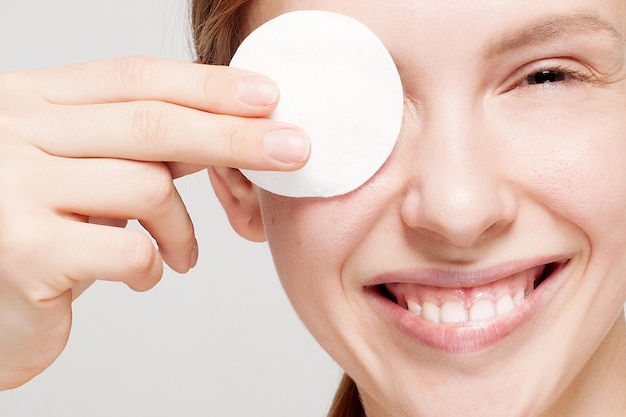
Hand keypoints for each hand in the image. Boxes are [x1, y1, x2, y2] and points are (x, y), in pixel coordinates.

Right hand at [0, 56, 308, 388]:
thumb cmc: (37, 233)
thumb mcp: (80, 169)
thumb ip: (135, 145)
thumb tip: (224, 126)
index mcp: (32, 102)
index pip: (133, 78)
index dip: (206, 85)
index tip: (267, 95)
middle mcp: (14, 132)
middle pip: (150, 123)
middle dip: (234, 137)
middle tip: (294, 149)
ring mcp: (13, 188)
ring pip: (146, 185)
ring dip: (182, 228)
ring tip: (181, 254)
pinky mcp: (25, 250)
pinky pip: (128, 248)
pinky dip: (152, 267)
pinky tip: (144, 275)